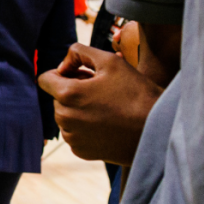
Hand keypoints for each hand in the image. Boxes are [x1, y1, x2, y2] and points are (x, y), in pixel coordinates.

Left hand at [38, 43, 161, 164]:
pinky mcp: (80, 151)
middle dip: (73, 90)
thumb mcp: (110, 61)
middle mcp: (64, 118)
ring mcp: (71, 137)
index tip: (82, 75)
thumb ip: (79, 52)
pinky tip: (107, 123)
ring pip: (66, 115)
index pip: (45, 78)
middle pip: (57, 97)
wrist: (159, 131)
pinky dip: (85, 126)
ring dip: (79, 109)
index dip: (63, 73)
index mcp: (67, 94)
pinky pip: (74, 132)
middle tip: (101, 90)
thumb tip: (62, 65)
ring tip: (107, 106)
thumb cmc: (136, 93)